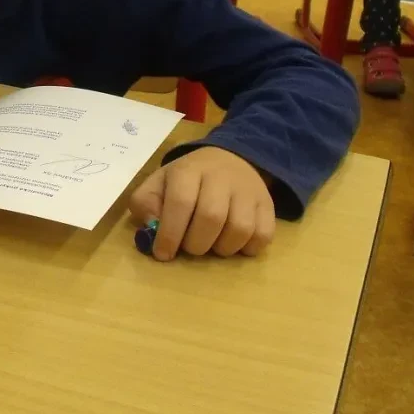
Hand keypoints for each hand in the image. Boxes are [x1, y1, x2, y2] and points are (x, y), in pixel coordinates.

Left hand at [128, 147, 275, 260]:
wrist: (230, 160)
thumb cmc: (187, 180)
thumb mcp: (159, 183)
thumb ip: (146, 204)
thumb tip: (152, 228)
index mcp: (189, 170)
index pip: (181, 202)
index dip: (170, 233)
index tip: (163, 254)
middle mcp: (221, 177)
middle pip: (211, 217)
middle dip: (196, 243)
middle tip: (189, 247)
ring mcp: (248, 190)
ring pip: (240, 229)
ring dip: (222, 248)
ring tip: (211, 244)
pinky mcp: (268, 204)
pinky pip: (263, 235)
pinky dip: (247, 248)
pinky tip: (233, 243)